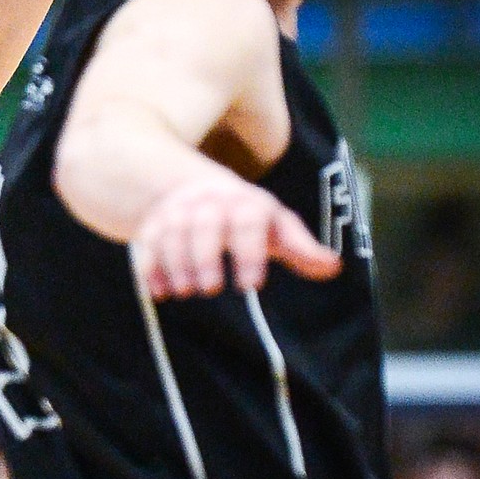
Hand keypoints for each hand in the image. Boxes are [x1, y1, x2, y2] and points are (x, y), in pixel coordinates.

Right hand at [130, 162, 340, 298]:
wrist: (193, 186)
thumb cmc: (246, 217)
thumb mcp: (275, 225)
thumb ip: (300, 247)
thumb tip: (334, 267)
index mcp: (245, 202)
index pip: (248, 221)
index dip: (249, 253)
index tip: (251, 286)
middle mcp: (209, 201)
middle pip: (204, 224)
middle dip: (204, 257)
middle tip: (210, 289)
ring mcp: (177, 210)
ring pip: (171, 232)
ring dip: (176, 264)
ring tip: (186, 291)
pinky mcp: (152, 222)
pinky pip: (146, 241)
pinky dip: (148, 266)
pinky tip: (157, 292)